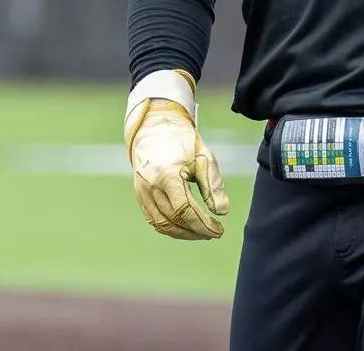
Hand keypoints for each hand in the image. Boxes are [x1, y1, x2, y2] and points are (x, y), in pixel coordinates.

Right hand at [125, 86, 229, 240]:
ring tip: (203, 233)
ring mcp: (142, 193)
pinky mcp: (140, 197)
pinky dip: (171, 228)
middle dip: (196, 231)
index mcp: (167, 174)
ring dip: (184, 234)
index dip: (202, 224)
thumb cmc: (183, 142)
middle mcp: (151, 186)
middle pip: (174, 220)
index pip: (184, 209)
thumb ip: (213, 185)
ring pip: (163, 225)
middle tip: (214, 233)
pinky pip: (155, 220)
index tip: (219, 229)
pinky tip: (187, 228)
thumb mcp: (203, 158)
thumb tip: (222, 212)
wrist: (155, 130)